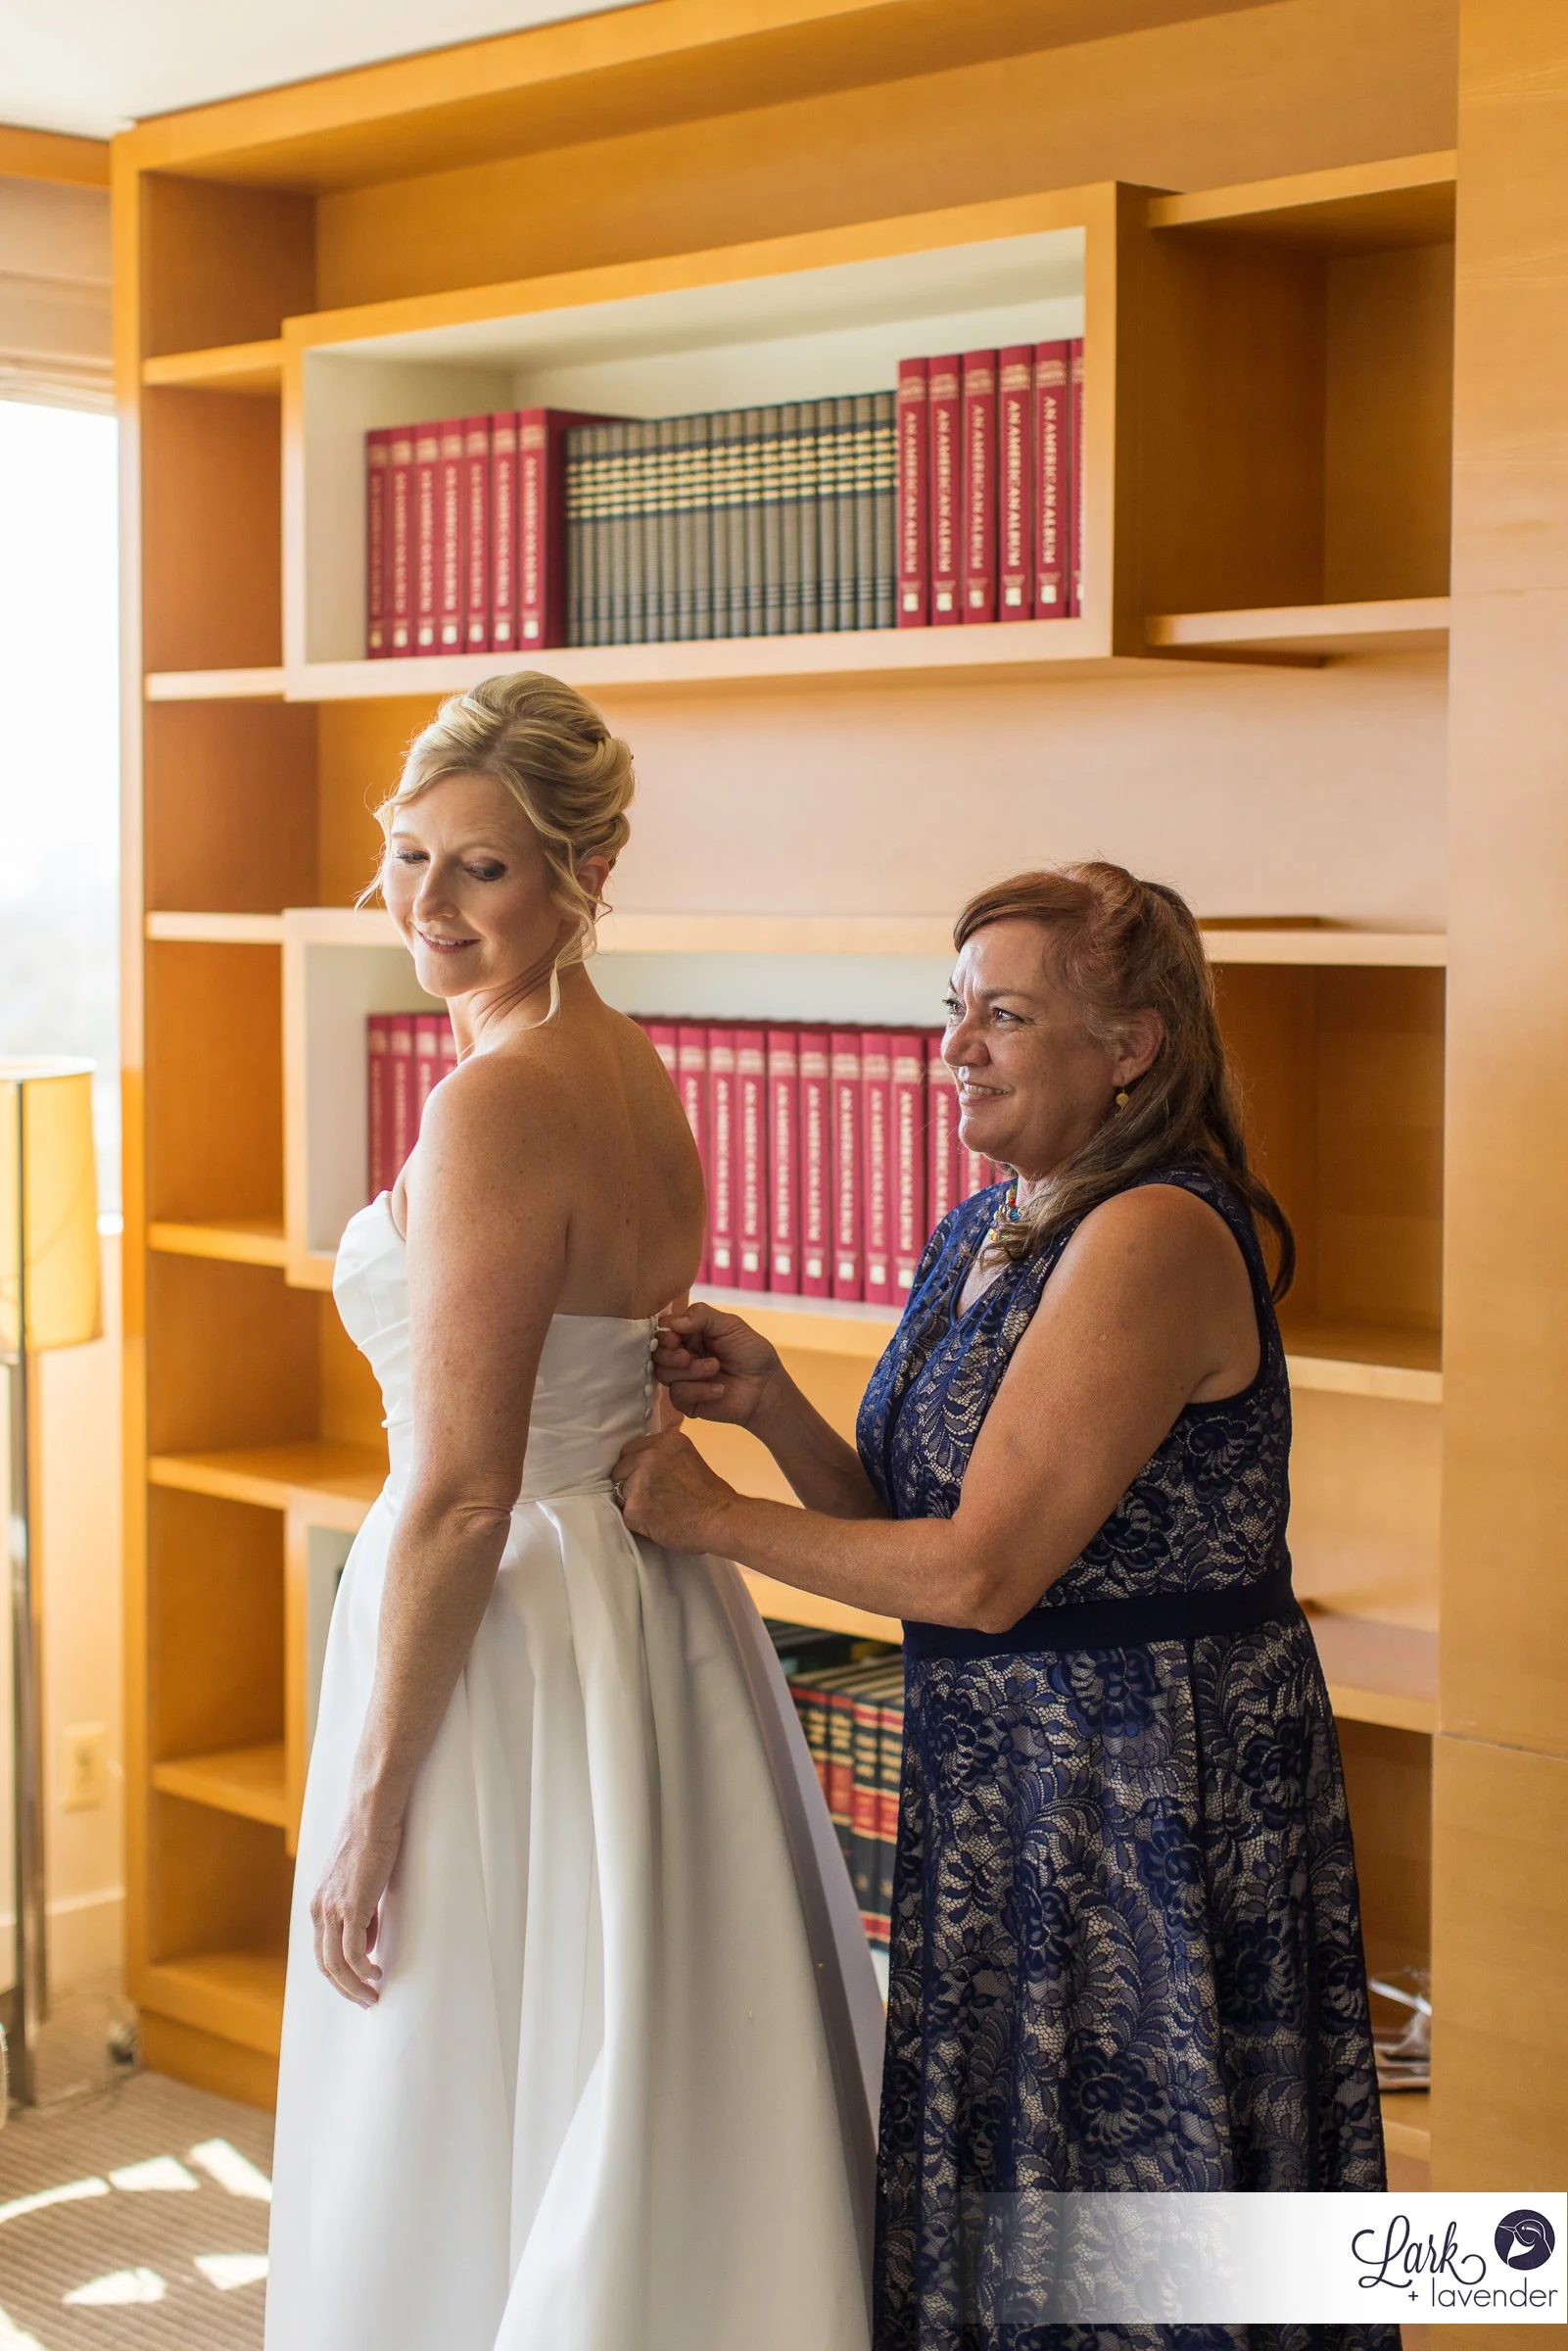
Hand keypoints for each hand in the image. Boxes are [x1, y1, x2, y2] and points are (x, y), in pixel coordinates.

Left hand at [311, 1800, 402, 2006]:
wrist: (371, 1812)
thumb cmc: (371, 1839)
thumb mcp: (361, 1881)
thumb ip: (360, 1910)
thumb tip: (368, 1940)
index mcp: (319, 1904)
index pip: (322, 1952)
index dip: (339, 1976)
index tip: (357, 1987)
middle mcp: (319, 1910)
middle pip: (325, 1965)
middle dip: (345, 1989)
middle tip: (366, 2001)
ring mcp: (332, 1909)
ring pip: (336, 1964)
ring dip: (355, 1986)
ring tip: (373, 1996)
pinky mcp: (351, 1906)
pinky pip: (353, 1951)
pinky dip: (364, 1969)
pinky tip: (376, 1973)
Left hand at [613, 1428, 736, 1551]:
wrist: (719, 1519)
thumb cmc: (710, 1494)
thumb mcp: (688, 1457)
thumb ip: (664, 1454)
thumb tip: (643, 1458)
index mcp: (666, 1441)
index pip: (630, 1450)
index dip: (634, 1466)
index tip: (644, 1477)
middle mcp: (650, 1457)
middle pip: (620, 1469)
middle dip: (629, 1482)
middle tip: (650, 1496)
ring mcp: (640, 1482)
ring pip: (620, 1492)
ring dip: (632, 1502)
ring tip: (655, 1510)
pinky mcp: (635, 1507)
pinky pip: (624, 1514)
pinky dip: (636, 1521)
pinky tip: (653, 1522)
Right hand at [653, 1303, 782, 1428]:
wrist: (766, 1387)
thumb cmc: (751, 1353)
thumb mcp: (730, 1325)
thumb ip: (702, 1316)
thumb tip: (673, 1322)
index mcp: (690, 1333)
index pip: (663, 1330)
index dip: (664, 1334)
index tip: (676, 1337)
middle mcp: (682, 1354)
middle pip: (657, 1353)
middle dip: (670, 1354)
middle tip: (687, 1356)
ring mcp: (683, 1378)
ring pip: (664, 1373)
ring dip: (690, 1371)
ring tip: (715, 1368)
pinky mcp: (687, 1401)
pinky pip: (678, 1395)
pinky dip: (699, 1390)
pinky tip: (719, 1389)